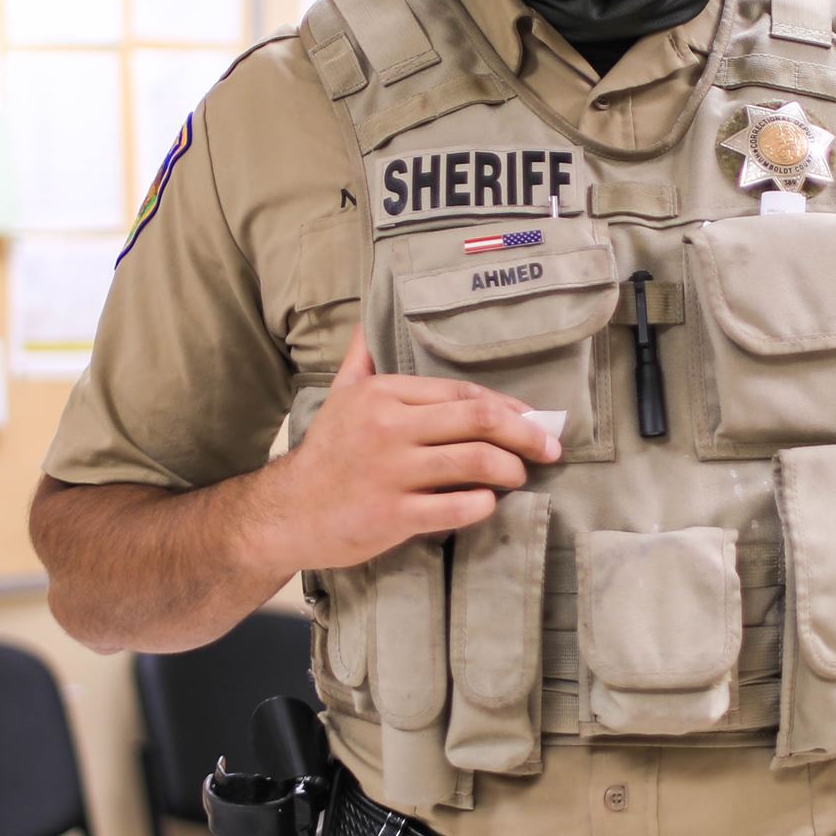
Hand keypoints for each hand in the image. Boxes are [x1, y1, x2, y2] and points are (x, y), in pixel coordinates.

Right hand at [275, 326, 560, 569]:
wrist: (287, 511)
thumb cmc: (324, 453)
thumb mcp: (340, 395)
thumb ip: (362, 358)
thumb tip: (369, 319)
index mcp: (383, 395)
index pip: (461, 392)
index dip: (506, 406)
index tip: (530, 418)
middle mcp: (388, 428)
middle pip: (478, 420)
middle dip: (525, 434)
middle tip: (548, 448)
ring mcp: (391, 472)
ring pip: (474, 461)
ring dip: (510, 469)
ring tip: (519, 475)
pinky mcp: (392, 515)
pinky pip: (456, 507)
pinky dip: (483, 504)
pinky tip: (489, 503)